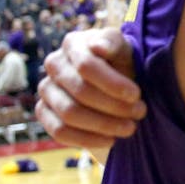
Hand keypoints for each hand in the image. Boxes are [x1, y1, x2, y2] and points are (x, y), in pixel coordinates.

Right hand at [35, 28, 144, 149]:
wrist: (114, 84)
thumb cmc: (121, 63)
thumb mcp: (125, 50)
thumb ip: (113, 44)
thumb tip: (98, 47)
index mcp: (73, 44)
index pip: (86, 66)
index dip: (112, 83)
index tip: (136, 95)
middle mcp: (54, 64)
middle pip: (80, 92)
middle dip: (114, 106)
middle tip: (140, 112)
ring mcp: (46, 89)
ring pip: (70, 114)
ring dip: (104, 124)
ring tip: (130, 127)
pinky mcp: (44, 112)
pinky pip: (59, 132)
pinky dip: (87, 139)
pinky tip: (111, 139)